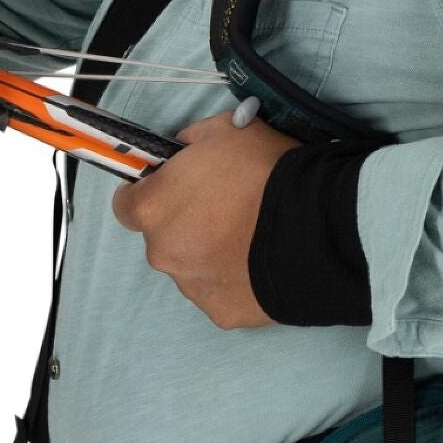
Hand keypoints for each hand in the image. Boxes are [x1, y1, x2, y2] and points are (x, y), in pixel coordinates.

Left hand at [112, 108, 296, 328]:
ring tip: (253, 236)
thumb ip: (194, 140)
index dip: (149, 192)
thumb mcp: (228, 129)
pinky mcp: (221, 312)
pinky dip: (236, 279)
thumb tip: (187, 149)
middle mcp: (162, 252)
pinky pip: (221, 292)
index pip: (127, 204)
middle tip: (227, 208)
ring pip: (192, 266)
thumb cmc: (264, 172)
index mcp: (154, 207)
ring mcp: (191, 287)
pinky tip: (263, 261)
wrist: (314, 227)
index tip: (174, 186)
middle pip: (164, 237)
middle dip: (187, 223)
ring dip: (211, 252)